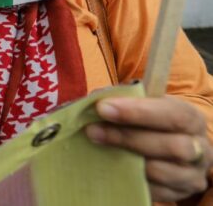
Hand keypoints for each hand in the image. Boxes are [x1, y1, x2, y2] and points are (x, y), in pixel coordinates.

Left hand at [86, 96, 211, 201]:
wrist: (170, 149)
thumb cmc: (152, 122)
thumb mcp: (145, 106)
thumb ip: (123, 100)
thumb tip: (93, 101)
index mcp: (192, 119)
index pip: (172, 115)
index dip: (138, 112)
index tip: (103, 108)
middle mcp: (199, 148)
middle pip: (171, 146)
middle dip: (127, 137)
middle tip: (93, 130)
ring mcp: (192, 174)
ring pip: (161, 171)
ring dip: (126, 160)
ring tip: (99, 147)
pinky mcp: (179, 193)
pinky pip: (154, 191)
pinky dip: (130, 179)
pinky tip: (111, 167)